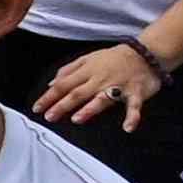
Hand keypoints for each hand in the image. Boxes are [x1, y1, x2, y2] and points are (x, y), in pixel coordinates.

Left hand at [39, 39, 173, 131]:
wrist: (145, 54)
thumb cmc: (113, 58)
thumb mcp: (88, 59)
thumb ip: (68, 70)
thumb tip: (50, 84)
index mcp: (87, 71)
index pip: (63, 84)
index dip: (49, 96)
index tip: (37, 108)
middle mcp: (101, 79)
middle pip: (78, 93)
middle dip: (62, 105)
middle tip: (49, 117)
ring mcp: (119, 86)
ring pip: (102, 98)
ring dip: (90, 109)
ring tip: (77, 119)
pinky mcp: (137, 93)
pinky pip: (135, 106)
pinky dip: (132, 117)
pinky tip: (127, 128)